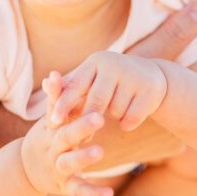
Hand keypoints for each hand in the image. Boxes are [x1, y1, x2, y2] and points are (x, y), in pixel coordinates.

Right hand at [20, 73, 113, 195]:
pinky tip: (108, 193)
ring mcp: (57, 168)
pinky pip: (79, 190)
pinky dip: (92, 192)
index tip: (83, 89)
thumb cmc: (46, 137)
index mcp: (51, 130)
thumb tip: (53, 74)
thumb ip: (54, 98)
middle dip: (80, 127)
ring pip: (69, 163)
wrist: (25, 170)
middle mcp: (52, 148)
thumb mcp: (48, 120)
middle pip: (65, 137)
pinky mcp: (64, 186)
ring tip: (100, 150)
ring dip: (83, 157)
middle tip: (98, 117)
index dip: (65, 101)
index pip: (57, 112)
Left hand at [51, 52, 168, 131]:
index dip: (64, 104)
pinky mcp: (149, 91)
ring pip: (115, 111)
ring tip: (119, 107)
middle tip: (86, 134)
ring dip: (114, 117)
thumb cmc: (111, 80)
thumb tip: (44, 83)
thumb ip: (70, 85)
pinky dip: (128, 123)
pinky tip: (132, 114)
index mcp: (96, 61)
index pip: (76, 85)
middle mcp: (115, 64)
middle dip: (89, 119)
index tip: (53, 122)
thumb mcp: (92, 78)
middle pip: (96, 101)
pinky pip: (132, 119)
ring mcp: (134, 76)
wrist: (152, 76)